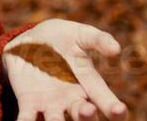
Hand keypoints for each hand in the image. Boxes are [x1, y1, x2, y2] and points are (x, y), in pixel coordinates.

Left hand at [2, 18, 127, 119]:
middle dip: (87, 116)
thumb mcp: (81, 34)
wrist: (31, 40)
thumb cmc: (62, 38)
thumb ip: (98, 39)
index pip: (103, 98)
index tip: (119, 111)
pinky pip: (27, 118)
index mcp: (87, 85)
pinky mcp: (28, 103)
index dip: (113, 108)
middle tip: (88, 111)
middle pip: (83, 115)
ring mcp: (50, 104)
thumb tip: (116, 49)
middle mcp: (72, 100)